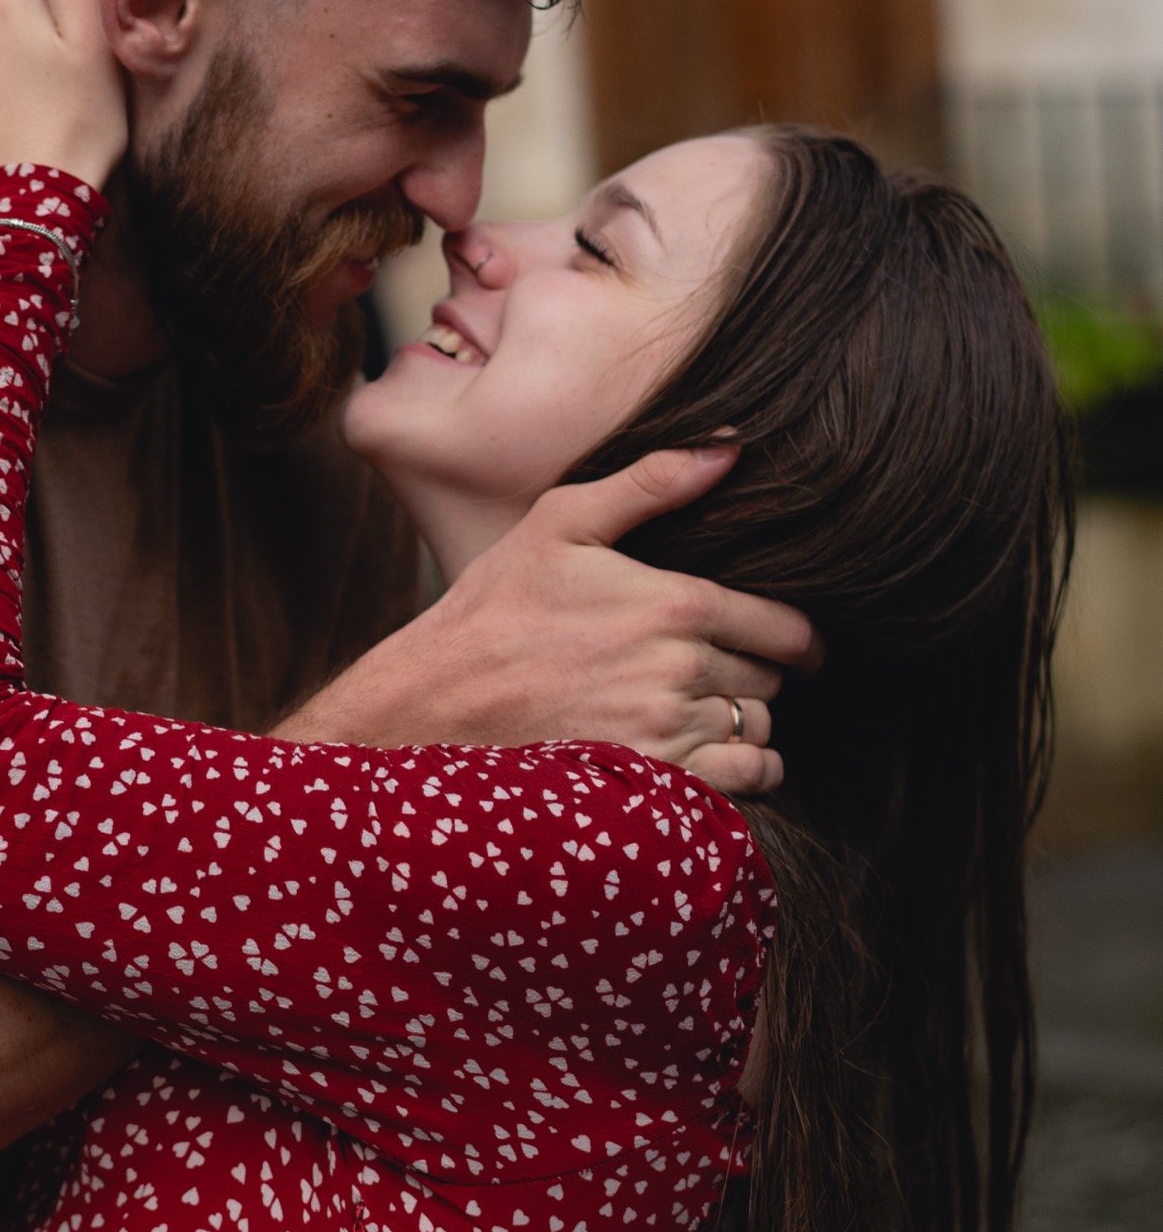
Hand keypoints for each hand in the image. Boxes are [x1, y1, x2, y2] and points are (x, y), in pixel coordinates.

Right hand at [285, 446, 817, 795]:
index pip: (784, 628)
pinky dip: (742, 775)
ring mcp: (666, 731)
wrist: (436, 700)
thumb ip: (651, 483)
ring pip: (756, 733)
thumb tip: (731, 446)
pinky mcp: (649, 781)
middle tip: (723, 674)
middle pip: (769, 681)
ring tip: (710, 716)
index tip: (795, 647)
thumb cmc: (494, 608)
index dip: (796, 638)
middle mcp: (680, 670)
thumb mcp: (561, 523)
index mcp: (673, 602)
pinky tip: (710, 760)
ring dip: (746, 727)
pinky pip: (739, 785)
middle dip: (756, 677)